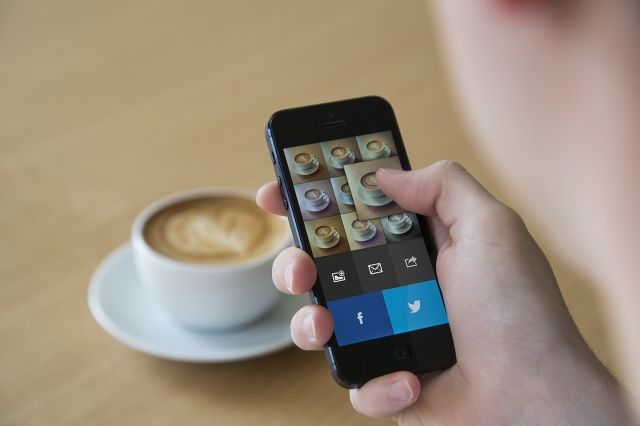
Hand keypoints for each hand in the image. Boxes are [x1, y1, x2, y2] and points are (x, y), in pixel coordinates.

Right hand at [257, 161, 628, 423]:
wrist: (535, 399)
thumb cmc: (518, 312)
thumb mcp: (490, 228)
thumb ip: (441, 185)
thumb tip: (384, 173)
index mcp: (416, 246)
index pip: (352, 215)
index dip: (312, 202)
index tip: (276, 193)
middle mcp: (396, 287)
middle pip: (322, 266)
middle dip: (294, 262)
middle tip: (298, 268)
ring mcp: (388, 334)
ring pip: (320, 322)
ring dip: (309, 323)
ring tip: (324, 326)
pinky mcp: (387, 380)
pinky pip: (354, 380)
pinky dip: (373, 382)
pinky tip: (406, 380)